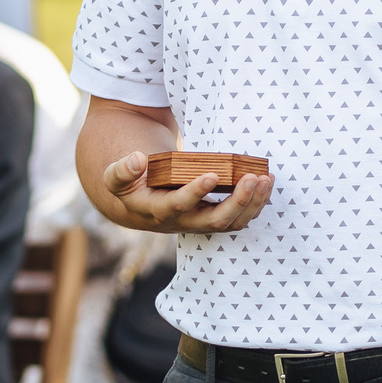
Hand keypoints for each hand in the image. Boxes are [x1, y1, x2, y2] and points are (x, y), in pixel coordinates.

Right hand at [97, 150, 271, 234]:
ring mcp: (200, 222)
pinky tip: (265, 182)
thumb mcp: (115, 176)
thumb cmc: (131, 183)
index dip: (194, 193)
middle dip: (237, 201)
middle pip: (214, 221)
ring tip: (265, 178)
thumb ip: (121, 170)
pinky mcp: (213, 217)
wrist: (140, 202)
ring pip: (232, 222)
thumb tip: (137, 160)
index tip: (212, 175)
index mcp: (156, 210)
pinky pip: (239, 216)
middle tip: (253, 178)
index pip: (177, 206)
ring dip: (252, 203)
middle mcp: (182, 222)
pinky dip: (255, 202)